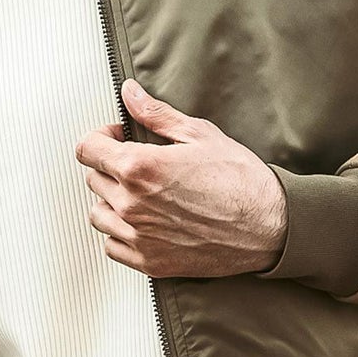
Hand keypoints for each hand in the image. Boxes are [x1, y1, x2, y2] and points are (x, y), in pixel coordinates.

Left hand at [73, 78, 287, 277]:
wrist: (270, 225)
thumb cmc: (241, 181)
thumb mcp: (199, 135)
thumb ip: (156, 115)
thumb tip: (131, 94)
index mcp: (139, 168)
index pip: (87, 149)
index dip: (100, 138)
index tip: (116, 137)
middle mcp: (132, 204)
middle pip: (93, 179)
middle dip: (111, 167)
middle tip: (139, 164)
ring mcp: (139, 236)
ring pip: (98, 214)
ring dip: (112, 201)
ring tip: (141, 194)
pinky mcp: (149, 261)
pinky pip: (113, 245)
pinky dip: (121, 233)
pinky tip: (144, 221)